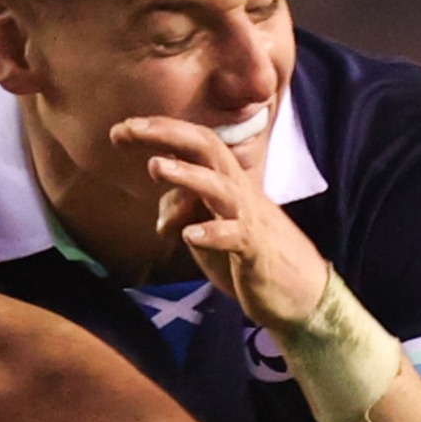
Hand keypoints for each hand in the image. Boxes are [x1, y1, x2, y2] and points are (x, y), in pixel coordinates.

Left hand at [115, 113, 332, 330]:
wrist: (300, 292)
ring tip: (156, 167)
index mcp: (225, 181)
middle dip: (169, 134)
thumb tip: (160, 212)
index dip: (160, 131)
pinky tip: (189, 235)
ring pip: (219, 186)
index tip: (120, 130)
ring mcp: (248, 218)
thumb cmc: (252, 254)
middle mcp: (237, 191)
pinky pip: (234, 236)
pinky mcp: (255, 250)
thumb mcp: (210, 228)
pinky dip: (212, 233)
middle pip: (207, 148)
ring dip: (187, 175)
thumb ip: (185, 212)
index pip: (194, 143)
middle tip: (131, 129)